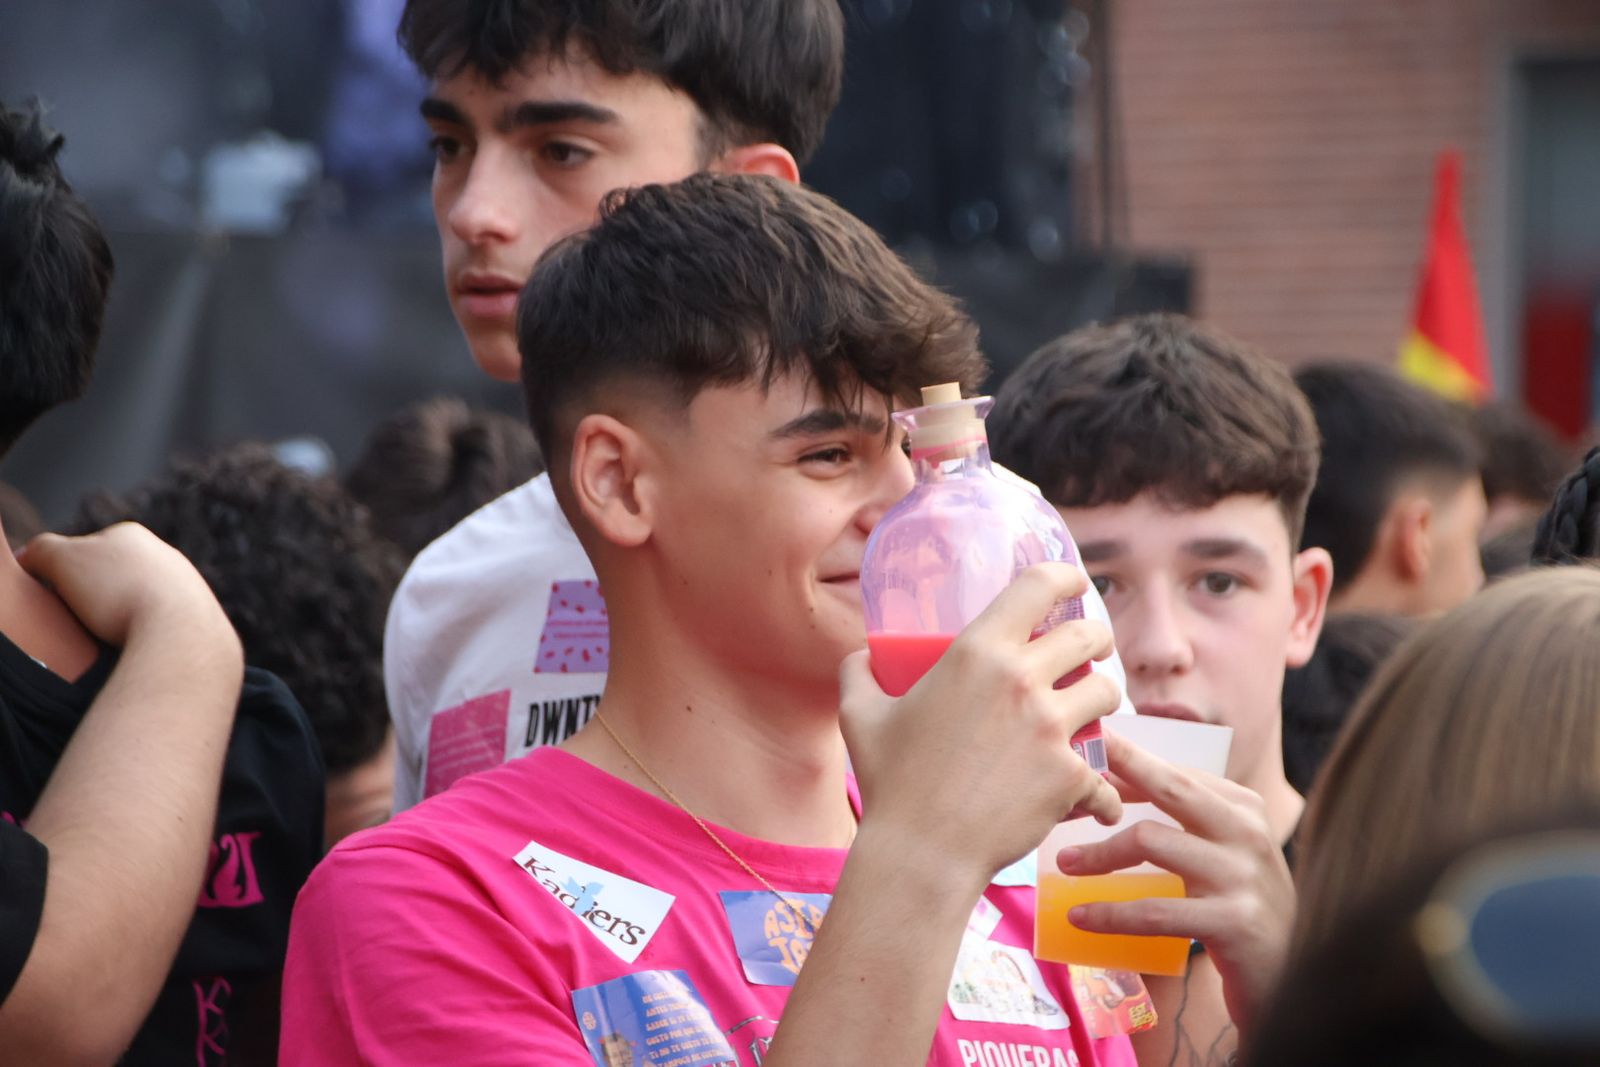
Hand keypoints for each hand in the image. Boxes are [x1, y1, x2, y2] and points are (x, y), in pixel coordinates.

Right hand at [19, 523, 238, 657]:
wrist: (181, 633)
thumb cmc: (119, 592)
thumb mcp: (62, 559)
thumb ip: (40, 550)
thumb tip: (30, 555)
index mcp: (133, 536)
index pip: (84, 549)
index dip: (63, 574)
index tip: (57, 596)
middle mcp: (166, 557)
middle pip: (113, 577)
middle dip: (95, 597)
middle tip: (80, 619)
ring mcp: (187, 588)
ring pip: (137, 602)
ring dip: (119, 618)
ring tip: (105, 637)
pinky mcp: (198, 620)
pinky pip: (159, 627)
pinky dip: (142, 635)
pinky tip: (132, 646)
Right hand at [841, 562, 1122, 891]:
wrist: (921, 853)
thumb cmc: (889, 783)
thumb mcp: (859, 715)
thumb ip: (858, 673)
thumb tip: (860, 655)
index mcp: (977, 652)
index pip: (1040, 585)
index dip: (1066, 575)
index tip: (1073, 581)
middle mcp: (1022, 680)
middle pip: (1089, 637)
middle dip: (1094, 641)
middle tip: (1085, 655)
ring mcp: (1052, 729)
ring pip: (1107, 695)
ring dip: (1100, 704)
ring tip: (1084, 719)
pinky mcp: (1071, 777)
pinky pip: (1105, 775)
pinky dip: (1099, 792)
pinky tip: (1087, 802)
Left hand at [1055, 730, 1293, 1032]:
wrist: (1293, 977)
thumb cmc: (1239, 907)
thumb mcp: (1224, 854)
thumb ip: (1185, 821)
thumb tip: (1110, 787)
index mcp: (1243, 806)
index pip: (1176, 773)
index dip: (1126, 762)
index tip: (1084, 750)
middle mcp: (1247, 831)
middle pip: (1169, 788)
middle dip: (1116, 773)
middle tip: (1069, 773)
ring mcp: (1242, 875)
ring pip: (1151, 842)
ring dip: (1098, 853)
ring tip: (1065, 864)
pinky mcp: (1233, 921)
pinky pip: (1155, 910)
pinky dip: (1111, 913)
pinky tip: (1081, 916)